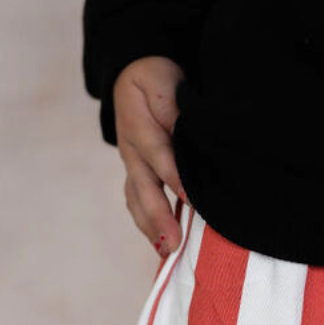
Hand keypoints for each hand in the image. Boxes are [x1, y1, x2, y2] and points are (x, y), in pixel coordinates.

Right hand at [113, 56, 187, 256]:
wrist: (133, 72)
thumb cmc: (156, 79)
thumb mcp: (164, 84)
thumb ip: (174, 111)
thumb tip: (188, 136)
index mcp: (140, 127)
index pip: (159, 155)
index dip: (174, 178)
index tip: (190, 200)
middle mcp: (132, 152)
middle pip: (145, 189)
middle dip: (160, 218)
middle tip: (175, 242)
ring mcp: (132, 165)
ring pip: (137, 200)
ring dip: (151, 227)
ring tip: (167, 252)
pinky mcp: (135, 173)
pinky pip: (137, 202)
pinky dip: (148, 224)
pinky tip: (161, 243)